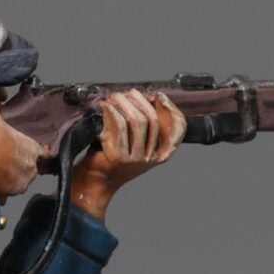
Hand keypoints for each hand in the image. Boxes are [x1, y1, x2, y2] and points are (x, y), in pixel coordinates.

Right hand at [0, 98, 42, 198]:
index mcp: (31, 150)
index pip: (45, 152)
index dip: (40, 149)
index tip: (29, 147)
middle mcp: (30, 170)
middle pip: (31, 165)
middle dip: (20, 161)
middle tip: (6, 154)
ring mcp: (19, 185)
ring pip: (19, 179)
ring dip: (10, 174)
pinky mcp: (6, 197)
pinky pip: (6, 191)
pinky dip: (0, 186)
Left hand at [68, 90, 182, 219]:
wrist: (96, 180)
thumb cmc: (112, 158)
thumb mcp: (134, 143)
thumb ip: (144, 127)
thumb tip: (146, 98)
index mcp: (160, 153)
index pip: (178, 130)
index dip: (172, 111)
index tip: (161, 97)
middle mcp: (151, 158)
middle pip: (154, 120)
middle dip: (142, 101)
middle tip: (129, 92)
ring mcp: (135, 159)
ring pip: (138, 121)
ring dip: (126, 104)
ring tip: (116, 97)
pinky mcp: (119, 157)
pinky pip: (120, 127)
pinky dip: (114, 113)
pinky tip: (108, 107)